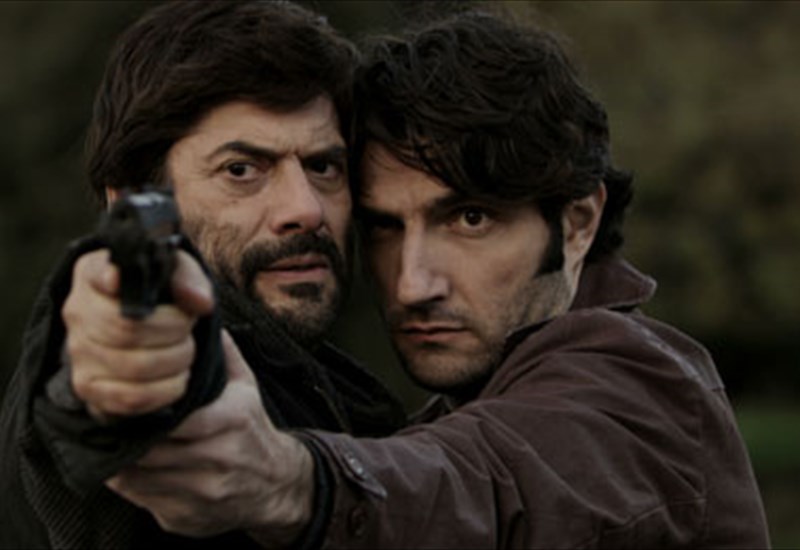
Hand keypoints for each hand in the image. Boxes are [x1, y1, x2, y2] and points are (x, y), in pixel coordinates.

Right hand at [62, 248, 213, 418]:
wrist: (150, 332)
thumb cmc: (163, 295)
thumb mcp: (178, 273)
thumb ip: (190, 279)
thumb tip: (201, 302)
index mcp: (94, 274)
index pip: (99, 276)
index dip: (116, 281)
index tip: (125, 282)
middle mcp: (77, 312)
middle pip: (128, 330)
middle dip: (175, 332)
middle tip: (187, 330)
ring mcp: (78, 354)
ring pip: (134, 367)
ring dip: (176, 361)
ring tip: (184, 352)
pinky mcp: (88, 388)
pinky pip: (131, 398)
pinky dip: (166, 391)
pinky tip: (177, 379)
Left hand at [106, 331, 314, 543]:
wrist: (277, 485)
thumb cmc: (253, 429)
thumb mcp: (247, 386)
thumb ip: (221, 352)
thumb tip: (196, 315)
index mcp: (232, 419)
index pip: (175, 418)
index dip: (142, 413)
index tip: (124, 401)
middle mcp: (219, 458)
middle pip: (152, 450)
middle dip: (125, 437)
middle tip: (105, 422)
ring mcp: (203, 493)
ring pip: (141, 479)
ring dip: (121, 463)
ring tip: (112, 444)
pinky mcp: (187, 519)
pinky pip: (143, 502)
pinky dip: (131, 486)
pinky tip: (130, 469)